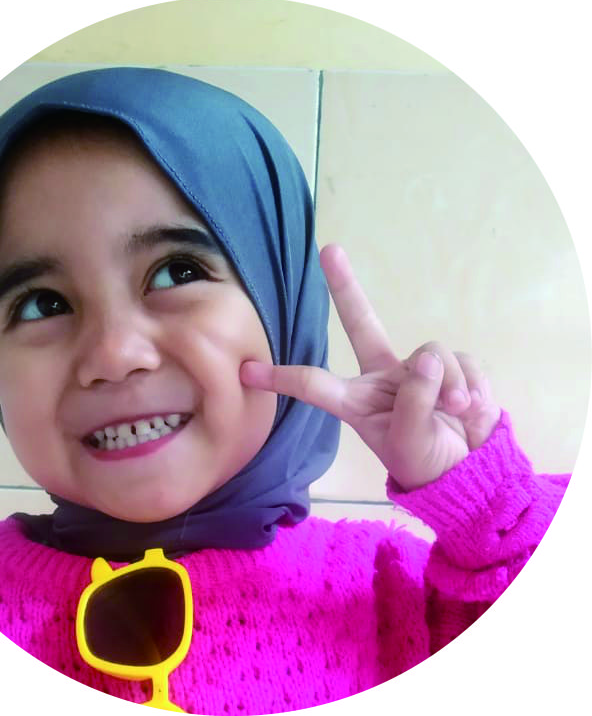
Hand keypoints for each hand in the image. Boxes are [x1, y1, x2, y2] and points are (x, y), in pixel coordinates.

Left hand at [240, 243, 501, 490]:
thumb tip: (428, 358)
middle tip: (329, 250)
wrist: (473, 469)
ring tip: (457, 414)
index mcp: (357, 401)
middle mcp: (382, 376)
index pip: (315, 384)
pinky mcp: (454, 365)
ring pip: (433, 355)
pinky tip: (473, 408)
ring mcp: (419, 368)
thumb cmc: (427, 462)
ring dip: (449, 386)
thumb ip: (415, 403)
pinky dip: (473, 386)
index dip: (282, 378)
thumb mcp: (410, 445)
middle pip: (362, 323)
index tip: (246, 371)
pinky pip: (464, 362)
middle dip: (346, 286)